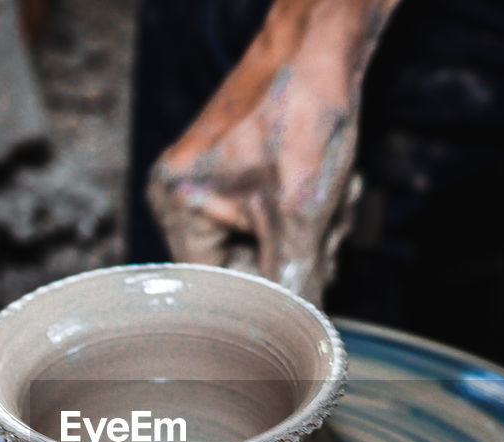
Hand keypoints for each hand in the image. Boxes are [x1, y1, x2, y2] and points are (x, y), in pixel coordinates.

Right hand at [146, 0, 397, 304]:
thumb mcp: (301, 215)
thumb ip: (295, 284)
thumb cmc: (302, 113)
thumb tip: (299, 336)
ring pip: (267, 246)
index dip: (264, 292)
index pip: (215, 289)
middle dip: (294, 254)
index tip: (301, 281)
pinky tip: (324, 187)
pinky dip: (303, 212)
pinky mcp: (239, 174)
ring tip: (327, 197)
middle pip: (243, 268)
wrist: (321, 43)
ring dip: (308, 234)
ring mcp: (210, 183)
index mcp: (176, 206)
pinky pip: (272, 219)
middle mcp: (181, 196)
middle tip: (322, 223)